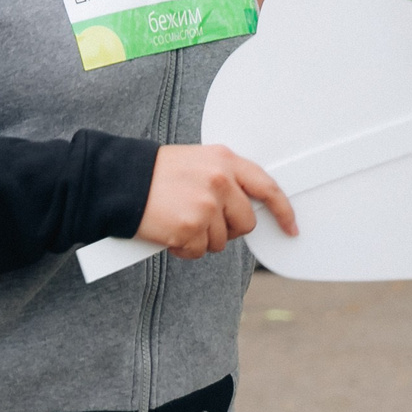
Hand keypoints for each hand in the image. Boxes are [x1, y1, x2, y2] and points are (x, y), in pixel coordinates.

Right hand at [135, 145, 298, 259]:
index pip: (267, 186)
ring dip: (201, 238)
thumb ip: (223, 178)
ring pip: (221, 240)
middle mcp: (219, 180)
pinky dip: (184, 248)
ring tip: (179, 220)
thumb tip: (245, 204)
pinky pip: (198, 251)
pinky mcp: (190, 228)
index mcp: (223, 160)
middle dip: (228, 228)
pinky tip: (170, 232)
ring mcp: (206, 205)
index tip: (290, 226)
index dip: (283, 210)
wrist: (120, 181)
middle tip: (204, 221)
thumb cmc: (154, 173)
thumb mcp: (196, 162)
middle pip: (245, 222)